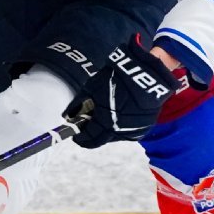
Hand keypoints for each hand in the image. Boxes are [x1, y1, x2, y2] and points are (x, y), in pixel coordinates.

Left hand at [62, 37, 190, 148]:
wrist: (145, 75)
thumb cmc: (116, 79)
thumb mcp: (91, 89)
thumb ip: (78, 105)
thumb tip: (68, 116)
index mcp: (105, 122)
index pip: (89, 138)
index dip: (80, 138)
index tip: (76, 135)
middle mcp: (120, 130)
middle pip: (102, 138)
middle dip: (94, 132)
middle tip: (89, 122)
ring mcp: (134, 130)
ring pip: (115, 136)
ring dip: (108, 129)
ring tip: (107, 112)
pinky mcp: (145, 127)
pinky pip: (128, 131)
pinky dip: (121, 126)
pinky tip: (120, 113)